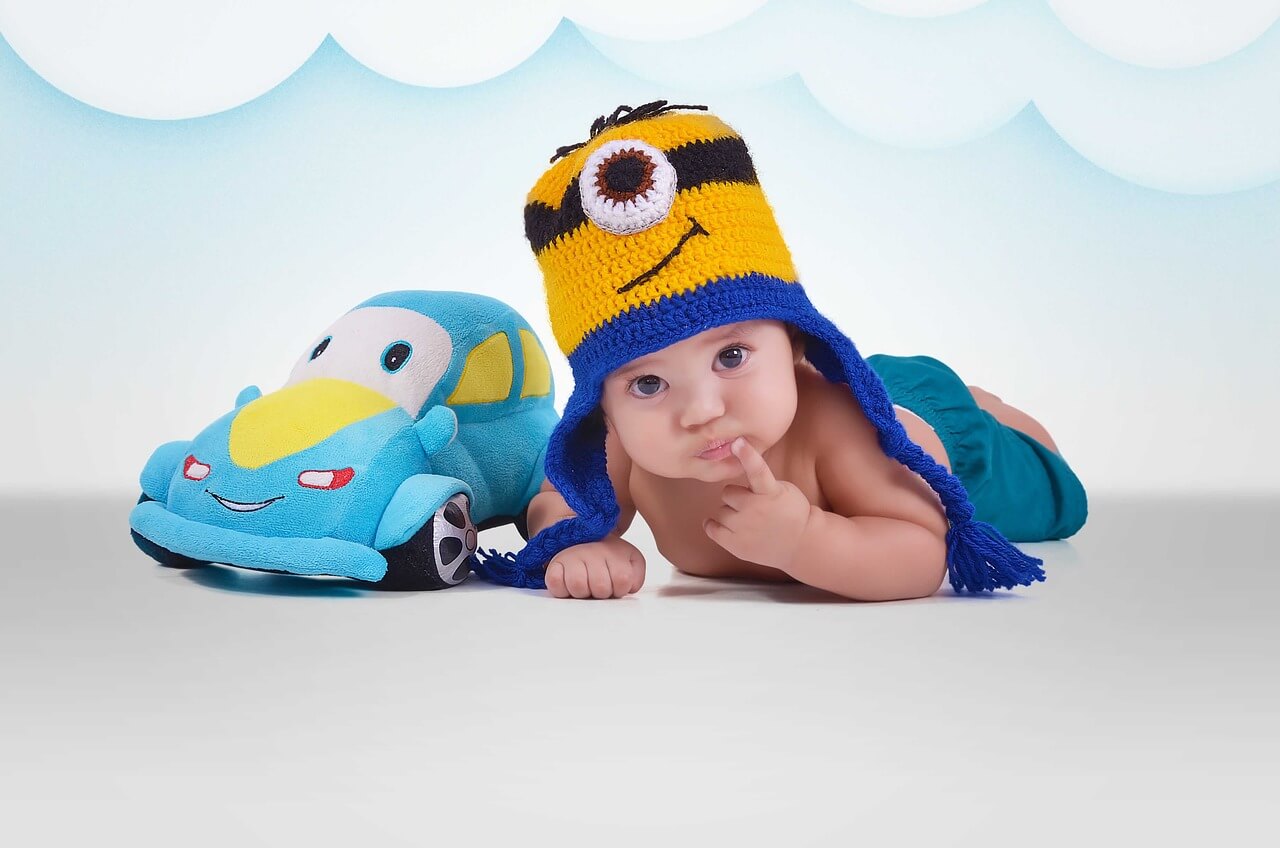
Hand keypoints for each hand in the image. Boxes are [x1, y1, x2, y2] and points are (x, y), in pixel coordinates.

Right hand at [545, 536, 645, 598]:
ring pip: (578, 586)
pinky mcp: (554, 564)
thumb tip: (630, 587)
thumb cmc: (608, 557)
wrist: (582, 540)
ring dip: (582, 592)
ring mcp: (572, 556)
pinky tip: (569, 583)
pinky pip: (556, 584)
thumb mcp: (631, 561)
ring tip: (585, 584)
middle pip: (600, 587)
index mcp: (614, 552)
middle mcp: (593, 551)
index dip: (619, 589)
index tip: (615, 583)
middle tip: (598, 585)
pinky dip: (562, 589)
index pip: (622, 580)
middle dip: (601, 593)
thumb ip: (637, 576)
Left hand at [704, 437, 812, 572]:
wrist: (802, 543)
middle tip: (750, 504)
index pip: (758, 470)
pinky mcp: (735, 544)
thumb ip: (761, 482)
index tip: (738, 442)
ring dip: (730, 513)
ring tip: (746, 520)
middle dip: (736, 497)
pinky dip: (713, 525)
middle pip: (727, 493)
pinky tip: (723, 525)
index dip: (748, 455)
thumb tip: (739, 475)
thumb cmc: (791, 512)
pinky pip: (711, 528)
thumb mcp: (782, 489)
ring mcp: (744, 528)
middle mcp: (755, 509)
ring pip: (721, 511)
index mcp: (770, 492)